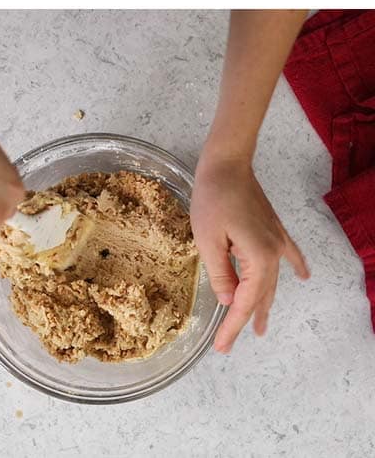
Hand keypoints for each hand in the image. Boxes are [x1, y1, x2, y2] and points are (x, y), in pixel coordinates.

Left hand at [191, 156, 308, 352]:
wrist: (226, 165)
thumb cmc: (213, 199)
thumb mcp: (207, 239)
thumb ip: (219, 273)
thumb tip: (230, 300)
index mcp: (258, 259)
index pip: (245, 302)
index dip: (232, 325)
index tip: (221, 346)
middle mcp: (273, 254)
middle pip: (260, 296)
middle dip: (244, 321)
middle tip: (229, 344)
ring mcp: (276, 241)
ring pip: (271, 281)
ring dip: (265, 304)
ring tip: (260, 327)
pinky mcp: (273, 229)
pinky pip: (288, 255)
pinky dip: (296, 267)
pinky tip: (303, 277)